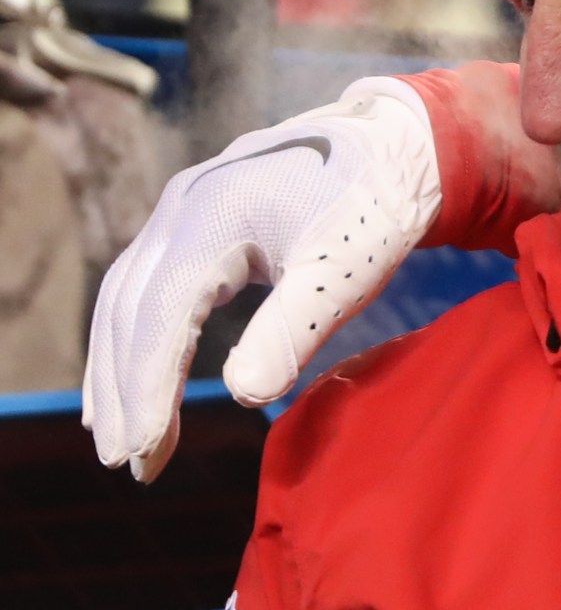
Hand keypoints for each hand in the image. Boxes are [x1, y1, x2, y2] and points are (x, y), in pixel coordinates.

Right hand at [84, 78, 442, 479]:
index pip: (159, 318)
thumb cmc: (375, 206)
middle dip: (123, 391)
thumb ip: (292, 328)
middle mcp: (180, 208)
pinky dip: (131, 338)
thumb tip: (240, 396)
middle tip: (130, 464)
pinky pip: (143, 286)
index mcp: (211, 217)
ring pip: (125, 299)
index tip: (146, 452)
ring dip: (118, 370)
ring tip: (119, 440)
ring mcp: (180, 210)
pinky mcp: (192, 222)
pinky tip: (129, 383)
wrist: (394, 145)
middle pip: (127, 312)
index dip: (147, 389)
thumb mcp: (344, 270)